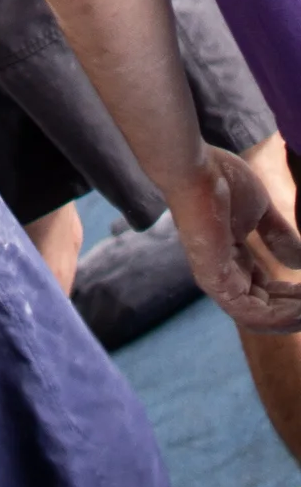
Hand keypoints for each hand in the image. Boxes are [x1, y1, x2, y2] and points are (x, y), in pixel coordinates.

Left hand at [166, 145, 300, 331]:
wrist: (196, 169)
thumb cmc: (221, 180)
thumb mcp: (260, 209)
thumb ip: (277, 234)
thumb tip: (297, 263)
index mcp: (231, 255)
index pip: (261, 288)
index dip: (288, 294)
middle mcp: (224, 272)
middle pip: (262, 305)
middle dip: (291, 308)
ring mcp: (217, 279)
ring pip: (258, 316)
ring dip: (289, 317)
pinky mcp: (215, 282)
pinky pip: (251, 313)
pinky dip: (278, 317)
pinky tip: (300, 310)